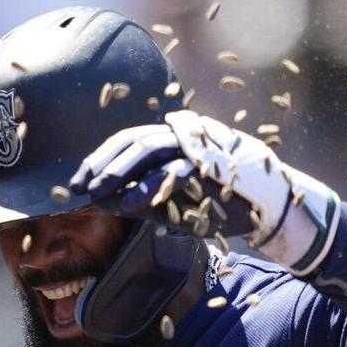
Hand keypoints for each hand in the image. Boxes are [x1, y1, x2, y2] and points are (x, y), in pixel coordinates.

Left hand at [70, 110, 341, 275]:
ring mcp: (198, 145)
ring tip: (99, 191)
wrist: (269, 209)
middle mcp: (183, 137)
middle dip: (102, 163)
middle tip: (80, 186)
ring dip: (119, 169)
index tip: (77, 183)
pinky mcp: (212, 161)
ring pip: (149, 146)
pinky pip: (174, 170)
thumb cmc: (221, 204)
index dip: (100, 158)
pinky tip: (129, 204)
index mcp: (173, 141)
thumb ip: (142, 199)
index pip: (128, 141)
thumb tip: (103, 201)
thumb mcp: (173, 205)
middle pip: (133, 139)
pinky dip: (149, 186)